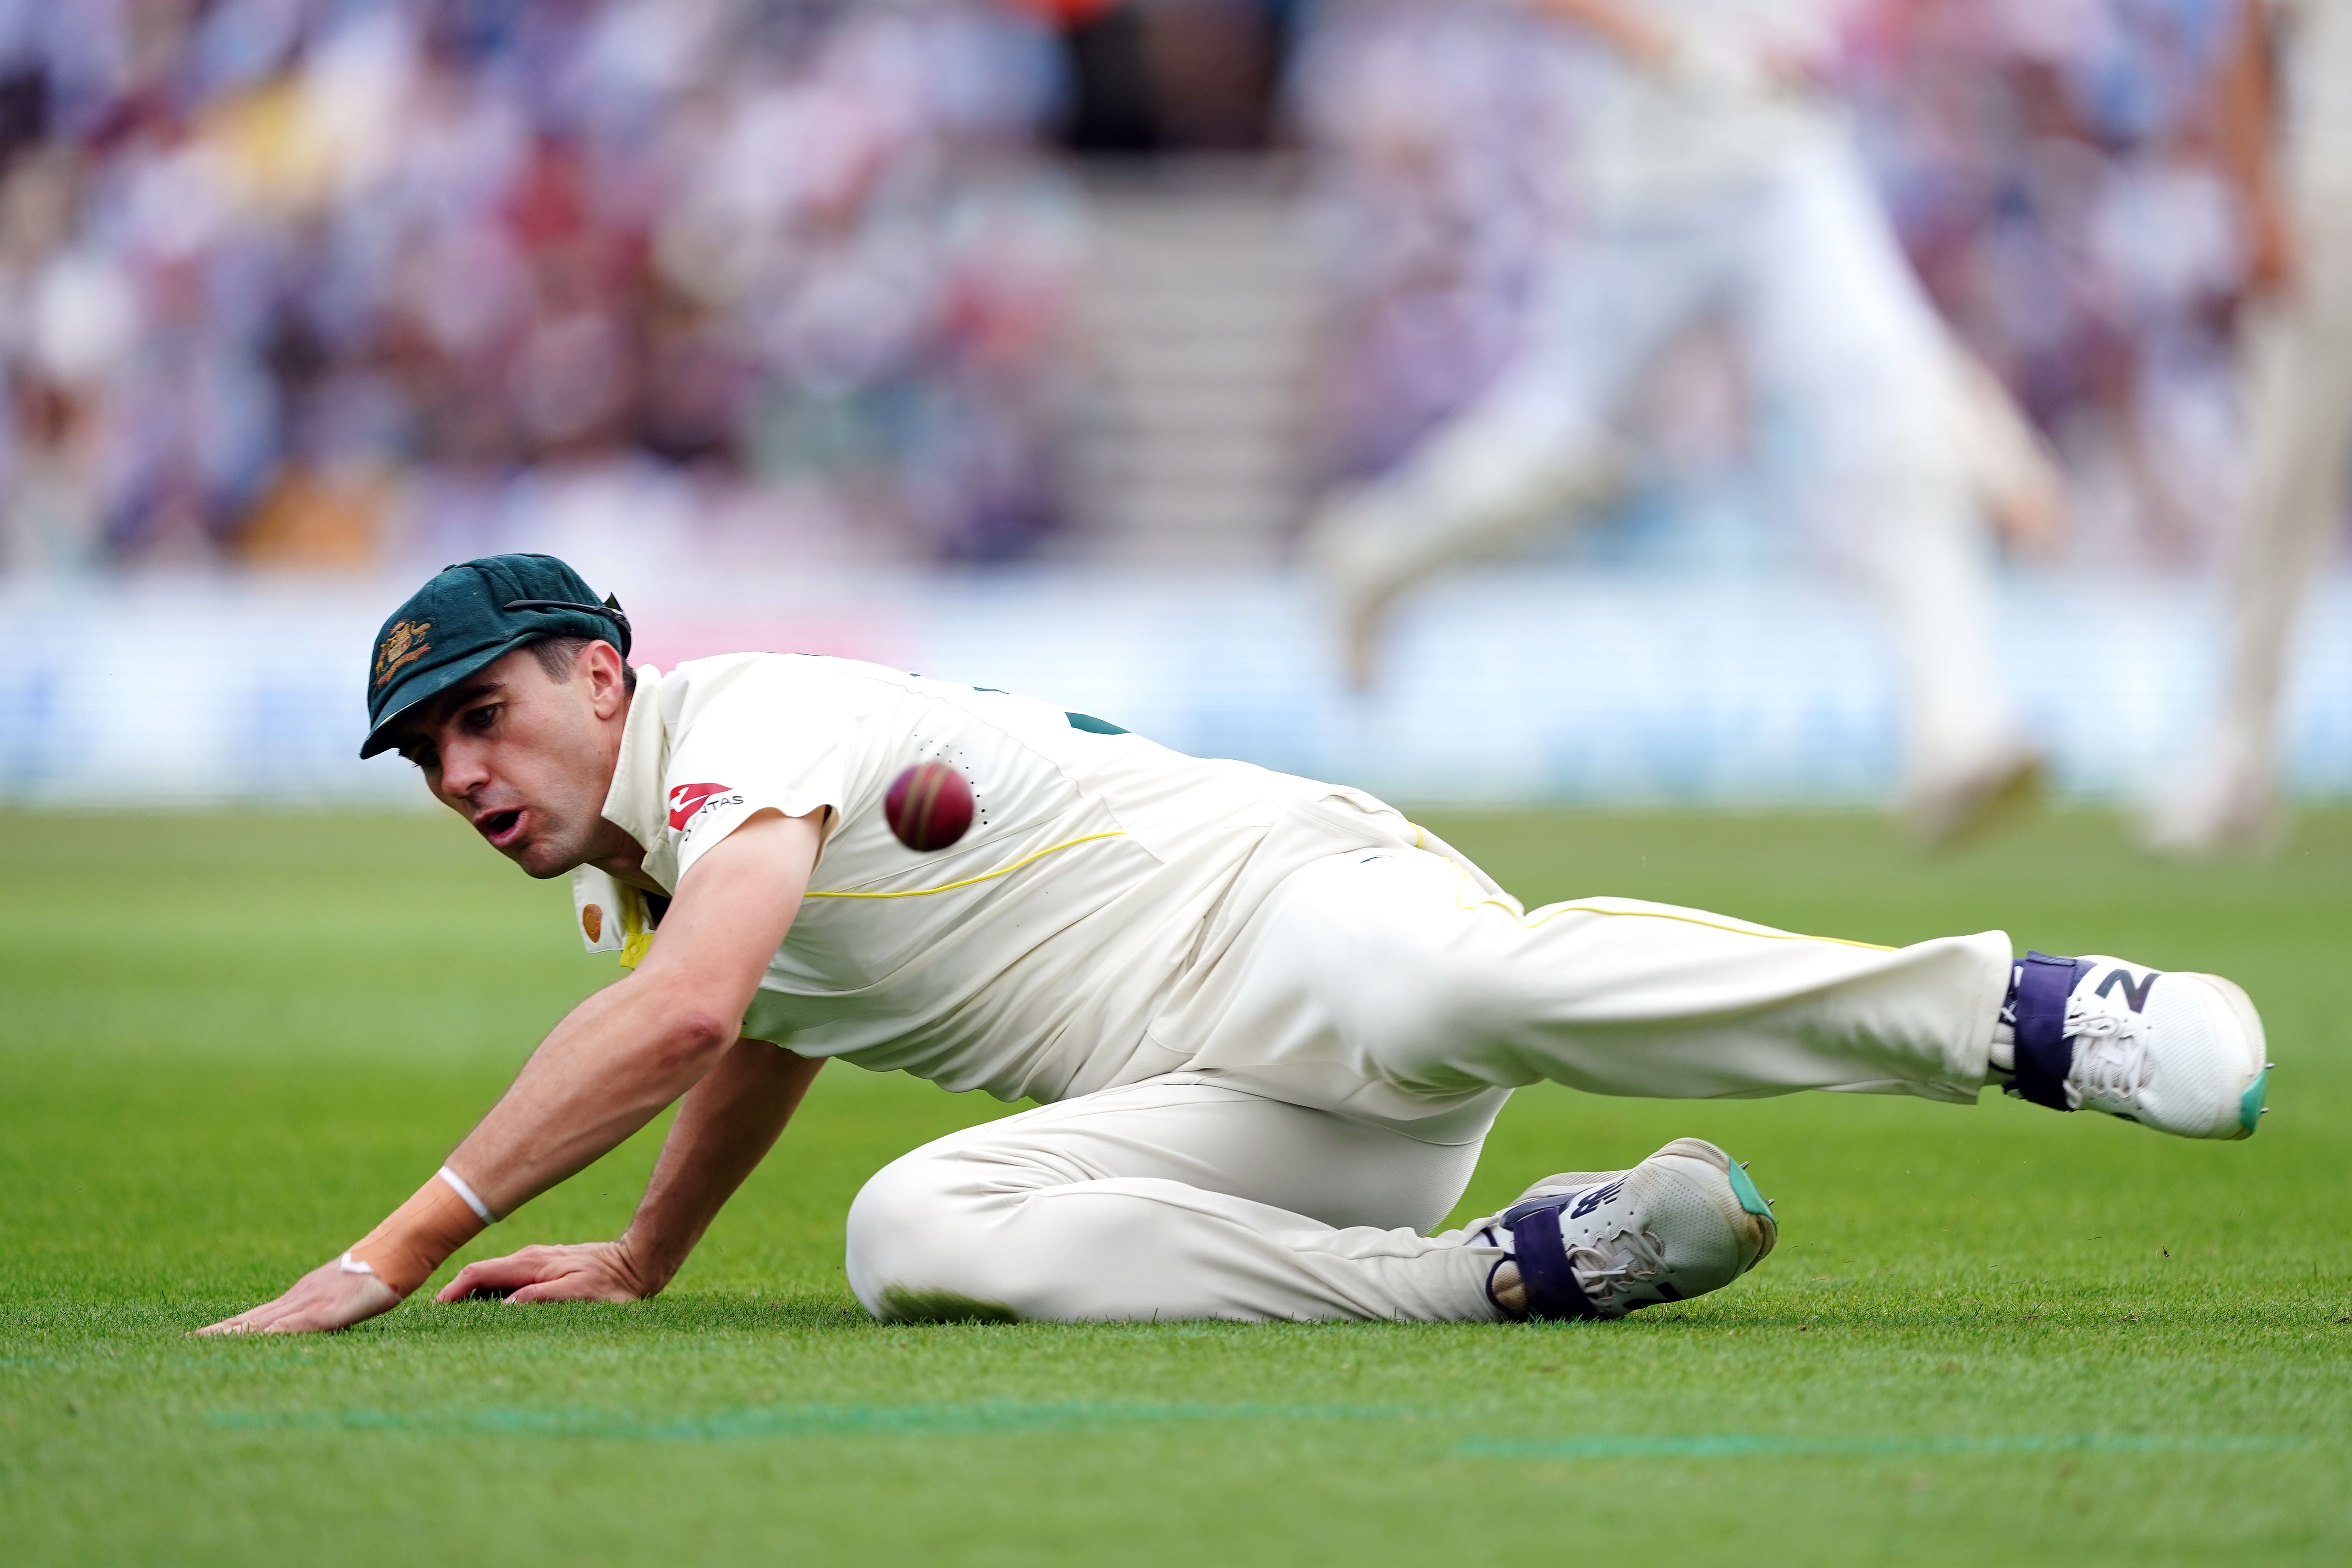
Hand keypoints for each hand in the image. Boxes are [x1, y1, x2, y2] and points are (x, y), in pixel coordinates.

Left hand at [196, 1255, 403, 1334]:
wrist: (398, 1250)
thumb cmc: (382, 1274)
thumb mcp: (351, 1295)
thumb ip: (336, 1307)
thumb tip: (348, 1314)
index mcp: (302, 1297)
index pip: (257, 1316)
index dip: (229, 1327)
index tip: (201, 1336)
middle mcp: (298, 1298)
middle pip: (250, 1318)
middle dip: (218, 1332)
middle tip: (185, 1342)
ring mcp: (309, 1303)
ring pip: (261, 1322)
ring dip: (231, 1334)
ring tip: (201, 1343)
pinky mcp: (324, 1312)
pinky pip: (288, 1327)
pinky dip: (264, 1336)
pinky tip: (246, 1343)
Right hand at [437, 1241, 657, 1304]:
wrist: (637, 1264)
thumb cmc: (611, 1285)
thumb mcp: (578, 1294)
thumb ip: (539, 1297)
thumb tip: (504, 1306)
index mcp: (530, 1263)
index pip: (478, 1273)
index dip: (452, 1291)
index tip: (434, 1311)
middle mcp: (528, 1259)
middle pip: (479, 1274)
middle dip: (455, 1293)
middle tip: (436, 1320)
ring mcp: (536, 1262)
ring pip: (493, 1277)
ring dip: (473, 1295)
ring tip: (455, 1319)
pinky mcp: (545, 1269)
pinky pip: (509, 1281)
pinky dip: (493, 1293)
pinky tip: (490, 1310)